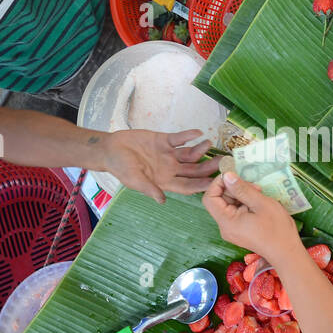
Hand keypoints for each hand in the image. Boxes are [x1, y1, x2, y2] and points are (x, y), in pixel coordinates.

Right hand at [100, 129, 219, 203]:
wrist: (110, 149)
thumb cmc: (120, 167)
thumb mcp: (134, 180)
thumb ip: (149, 188)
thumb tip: (162, 200)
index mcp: (165, 181)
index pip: (187, 185)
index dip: (200, 185)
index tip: (214, 183)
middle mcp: (171, 168)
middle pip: (194, 170)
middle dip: (207, 167)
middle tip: (221, 163)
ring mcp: (169, 154)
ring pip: (190, 154)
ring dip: (200, 150)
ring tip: (209, 143)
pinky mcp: (164, 140)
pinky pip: (180, 138)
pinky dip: (189, 135)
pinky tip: (198, 132)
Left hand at [202, 172, 301, 258]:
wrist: (287, 252)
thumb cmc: (276, 228)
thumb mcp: (260, 203)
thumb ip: (242, 188)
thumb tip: (226, 175)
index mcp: (226, 222)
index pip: (209, 198)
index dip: (218, 184)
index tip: (234, 176)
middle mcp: (225, 227)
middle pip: (219, 201)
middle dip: (234, 189)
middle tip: (254, 186)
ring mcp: (232, 230)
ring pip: (229, 205)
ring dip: (241, 195)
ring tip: (259, 193)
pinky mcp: (239, 231)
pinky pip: (236, 212)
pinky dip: (245, 203)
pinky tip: (258, 202)